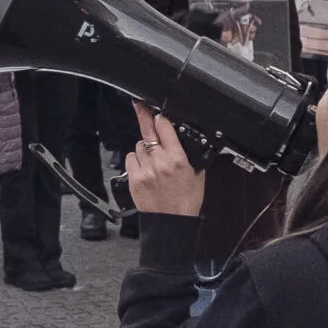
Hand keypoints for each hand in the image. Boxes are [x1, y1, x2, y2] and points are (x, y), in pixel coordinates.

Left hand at [124, 105, 205, 219]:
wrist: (171, 222)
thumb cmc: (186, 201)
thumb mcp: (197, 175)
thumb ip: (190, 155)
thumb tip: (185, 141)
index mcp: (177, 159)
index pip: (164, 127)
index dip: (159, 116)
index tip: (155, 110)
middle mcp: (159, 162)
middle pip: (147, 131)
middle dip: (145, 117)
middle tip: (139, 105)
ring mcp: (144, 170)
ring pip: (138, 146)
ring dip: (144, 149)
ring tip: (153, 161)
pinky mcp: (133, 179)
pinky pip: (130, 159)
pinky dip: (136, 160)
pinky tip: (144, 168)